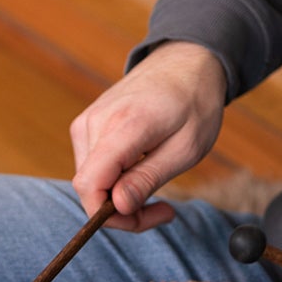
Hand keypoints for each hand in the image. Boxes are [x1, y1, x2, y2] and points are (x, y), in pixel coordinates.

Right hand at [68, 41, 227, 231]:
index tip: (143, 219)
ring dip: (120, 196)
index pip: (90, 185)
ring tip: (157, 188)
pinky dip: (115, 179)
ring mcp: (87, 121)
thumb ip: (148, 178)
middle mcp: (95, 123)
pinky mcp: (87, 124)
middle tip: (163, 210)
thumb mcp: (185, 148)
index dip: (109, 216)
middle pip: (89, 188)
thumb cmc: (194, 103)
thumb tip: (117, 208)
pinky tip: (142, 169)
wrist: (186, 62)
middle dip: (122, 210)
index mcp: (122, 126)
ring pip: (91, 181)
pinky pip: (93, 166)